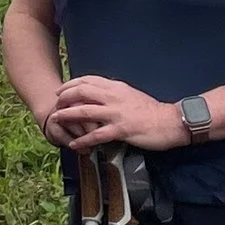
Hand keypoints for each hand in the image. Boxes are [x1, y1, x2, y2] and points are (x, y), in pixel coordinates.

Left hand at [46, 77, 184, 152]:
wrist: (168, 122)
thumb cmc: (151, 110)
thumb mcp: (130, 94)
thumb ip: (114, 93)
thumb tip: (100, 93)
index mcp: (116, 87)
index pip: (88, 80)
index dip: (71, 84)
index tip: (61, 90)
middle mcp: (113, 97)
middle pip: (82, 92)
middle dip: (65, 97)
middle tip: (56, 104)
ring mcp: (116, 113)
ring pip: (84, 111)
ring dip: (67, 115)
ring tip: (56, 120)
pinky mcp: (120, 130)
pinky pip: (96, 135)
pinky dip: (82, 140)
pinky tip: (74, 144)